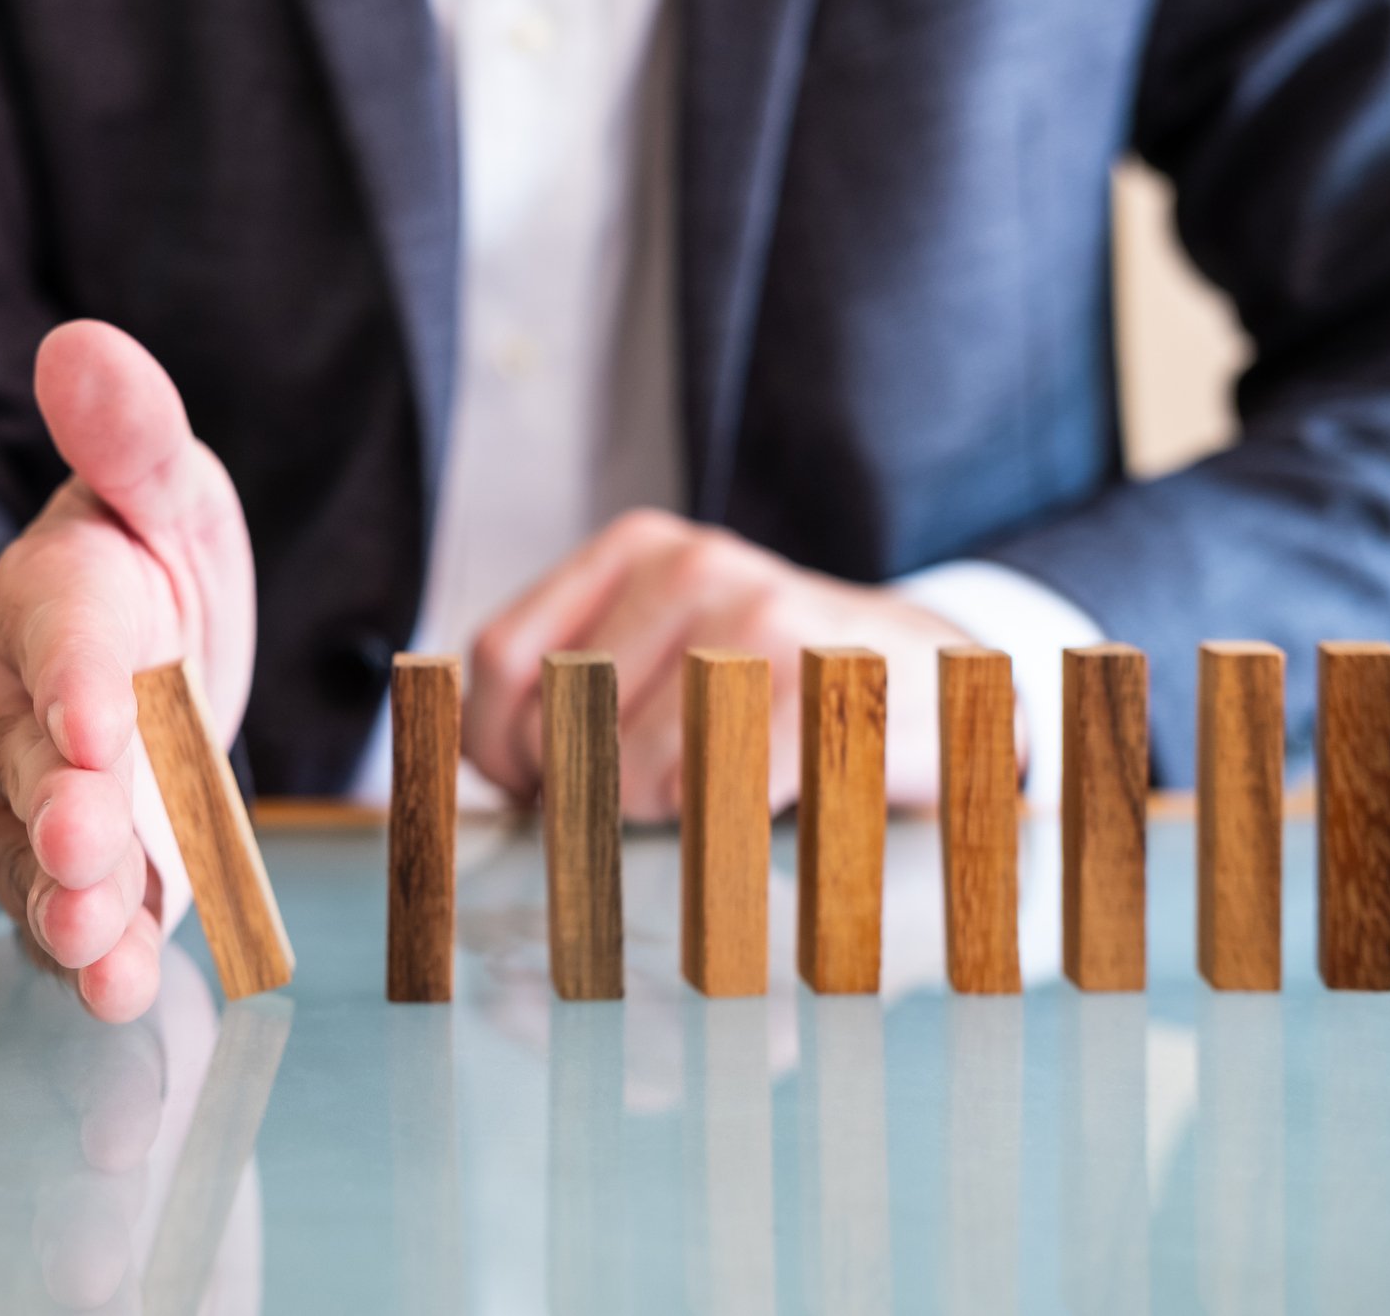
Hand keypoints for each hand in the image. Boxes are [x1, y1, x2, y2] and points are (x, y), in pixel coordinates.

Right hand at [0, 321, 254, 1022]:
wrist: (134, 652)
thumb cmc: (142, 563)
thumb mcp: (159, 489)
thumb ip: (131, 435)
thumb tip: (82, 344)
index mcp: (60, 603)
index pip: (60, 634)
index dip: (74, 679)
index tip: (98, 719)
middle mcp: (31, 707)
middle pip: (34, 760)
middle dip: (61, 808)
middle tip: (87, 846)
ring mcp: (44, 796)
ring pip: (40, 853)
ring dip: (69, 902)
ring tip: (98, 942)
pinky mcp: (75, 868)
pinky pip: (69, 911)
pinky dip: (89, 954)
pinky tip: (114, 988)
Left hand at [464, 510, 999, 820]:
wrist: (936, 686)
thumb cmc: (770, 686)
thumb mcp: (664, 649)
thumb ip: (565, 682)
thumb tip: (454, 742)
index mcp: (636, 550)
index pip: (501, 659)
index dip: (498, 748)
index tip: (533, 790)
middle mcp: (693, 567)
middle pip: (561, 728)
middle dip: (582, 795)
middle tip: (643, 804)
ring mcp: (764, 623)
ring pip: (631, 775)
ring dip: (656, 824)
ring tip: (710, 802)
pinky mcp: (825, 692)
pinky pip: (718, 802)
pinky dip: (721, 840)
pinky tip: (758, 820)